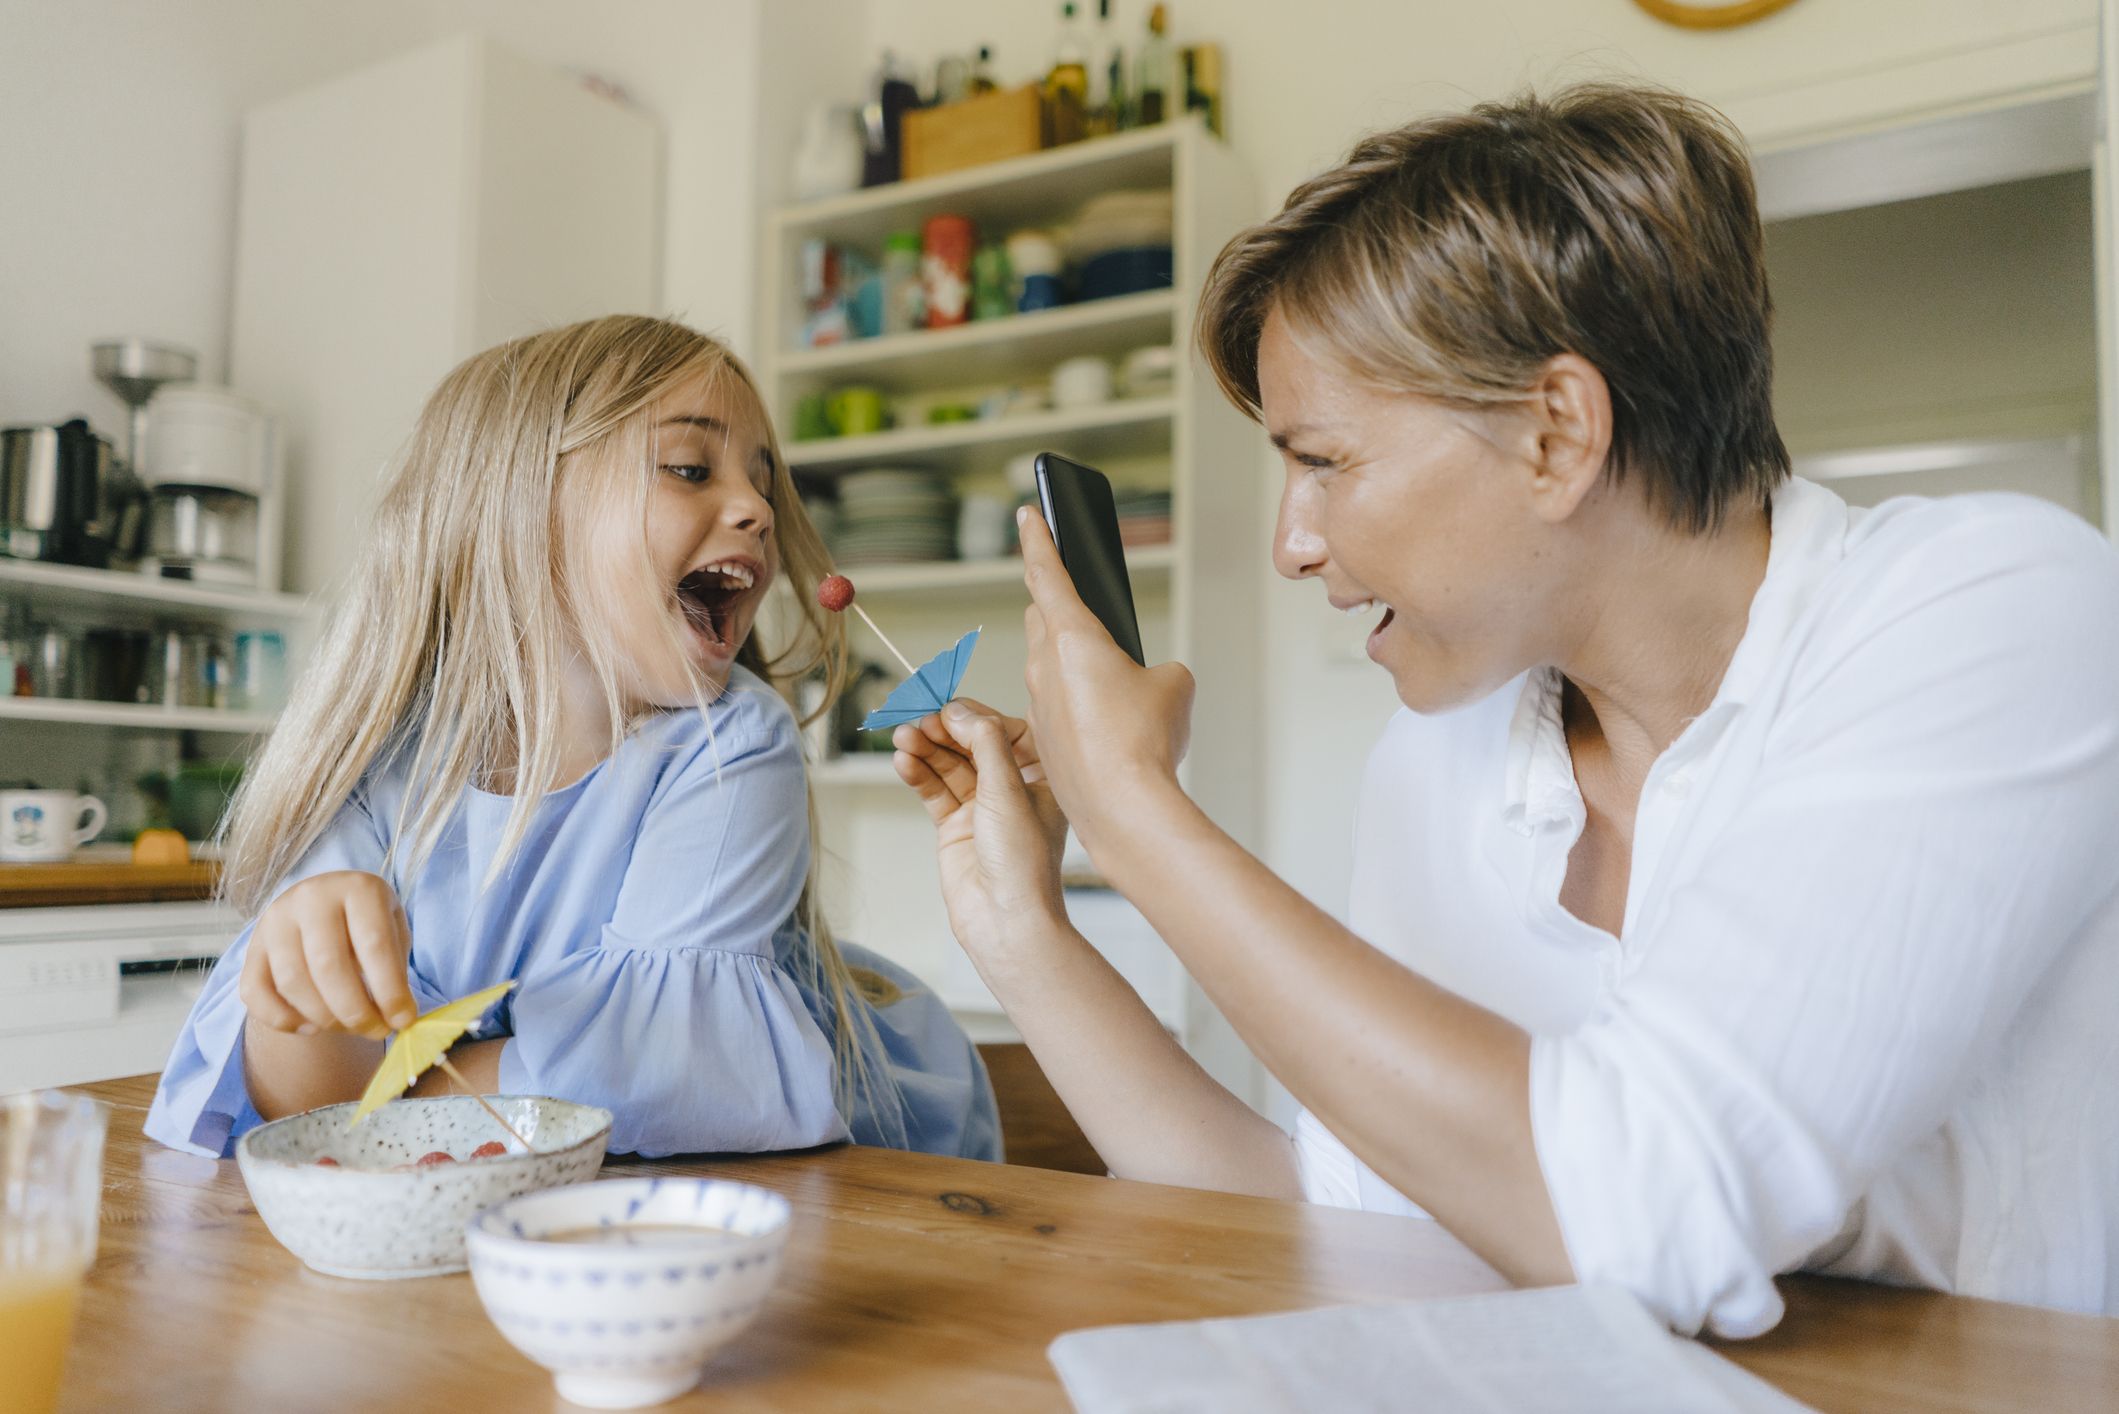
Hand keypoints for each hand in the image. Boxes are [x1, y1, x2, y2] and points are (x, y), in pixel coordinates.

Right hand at [239, 870, 416, 1039]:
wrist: (324, 904)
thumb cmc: (368, 924)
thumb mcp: (394, 932)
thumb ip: (396, 971)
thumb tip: (398, 1020)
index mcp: (358, 888)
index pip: (373, 945)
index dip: (390, 991)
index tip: (403, 1022)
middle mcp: (311, 897)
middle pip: (328, 966)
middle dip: (356, 1012)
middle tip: (376, 1031)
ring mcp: (275, 920)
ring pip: (292, 982)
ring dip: (324, 1018)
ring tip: (350, 1028)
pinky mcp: (252, 947)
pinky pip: (255, 993)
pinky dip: (283, 1020)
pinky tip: (312, 1028)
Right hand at [893, 700, 1069, 952]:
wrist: (1004, 920)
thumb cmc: (1022, 861)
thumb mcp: (1008, 790)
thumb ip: (985, 743)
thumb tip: (959, 710)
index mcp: (1041, 776)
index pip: (1005, 730)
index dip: (975, 717)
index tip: (947, 708)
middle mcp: (1012, 788)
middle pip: (972, 744)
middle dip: (943, 730)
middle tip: (917, 719)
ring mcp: (982, 807)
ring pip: (949, 765)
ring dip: (925, 749)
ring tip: (902, 737)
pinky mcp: (956, 826)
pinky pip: (934, 790)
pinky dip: (918, 774)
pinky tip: (903, 762)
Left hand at [1018, 506, 1195, 844]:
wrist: (1123, 809)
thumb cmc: (1145, 743)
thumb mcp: (1174, 685)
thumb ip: (1159, 671)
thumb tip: (1150, 683)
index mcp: (1072, 637)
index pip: (1046, 572)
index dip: (1038, 538)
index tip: (1027, 514)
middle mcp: (1044, 667)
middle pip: (1042, 618)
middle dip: (1056, 606)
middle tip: (1074, 599)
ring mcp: (1039, 706)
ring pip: (1046, 665)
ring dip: (1069, 661)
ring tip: (1108, 676)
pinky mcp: (1044, 741)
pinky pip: (1055, 707)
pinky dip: (1076, 704)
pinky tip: (1107, 722)